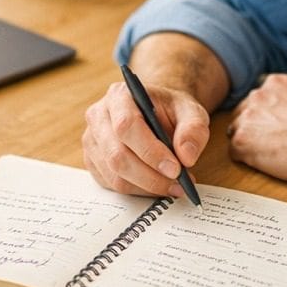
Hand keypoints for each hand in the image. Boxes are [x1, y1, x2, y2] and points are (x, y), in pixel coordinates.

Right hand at [82, 79, 210, 197]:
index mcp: (120, 95)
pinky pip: (112, 185)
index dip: (150, 151)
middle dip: (151, 177)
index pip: (127, 125)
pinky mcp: (93, 161)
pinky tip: (157, 185)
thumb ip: (194, 129)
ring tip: (174, 186)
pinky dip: (138, 191)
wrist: (156, 113)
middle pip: (117, 155)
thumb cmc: (170, 110)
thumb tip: (187, 157)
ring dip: (147, 187)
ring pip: (115, 176)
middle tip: (179, 184)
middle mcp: (99, 117)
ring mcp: (92, 141)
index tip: (176, 169)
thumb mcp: (191, 111)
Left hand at [227, 74, 286, 187]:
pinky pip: (236, 153)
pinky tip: (271, 164)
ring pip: (237, 133)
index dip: (267, 118)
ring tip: (275, 156)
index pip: (258, 100)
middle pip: (244, 114)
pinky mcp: (242, 141)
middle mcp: (257, 95)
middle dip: (256, 129)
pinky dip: (249, 161)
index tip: (277, 128)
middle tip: (275, 145)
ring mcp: (247, 118)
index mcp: (275, 83)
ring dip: (251, 145)